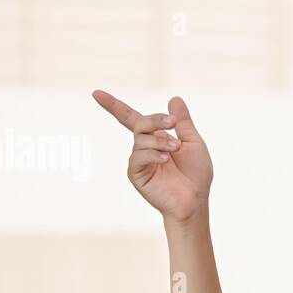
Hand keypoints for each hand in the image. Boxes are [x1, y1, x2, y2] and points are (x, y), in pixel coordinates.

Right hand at [92, 90, 212, 222]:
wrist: (195, 199)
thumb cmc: (196, 174)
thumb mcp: (193, 142)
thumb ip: (183, 122)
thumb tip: (174, 99)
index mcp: (155, 137)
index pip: (131, 118)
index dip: (113, 106)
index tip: (95, 93)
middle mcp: (144, 147)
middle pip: (139, 123)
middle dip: (155, 119)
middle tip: (173, 123)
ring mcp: (139, 161)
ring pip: (141, 140)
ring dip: (161, 141)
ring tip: (176, 149)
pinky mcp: (136, 174)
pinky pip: (138, 157)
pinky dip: (152, 154)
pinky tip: (165, 159)